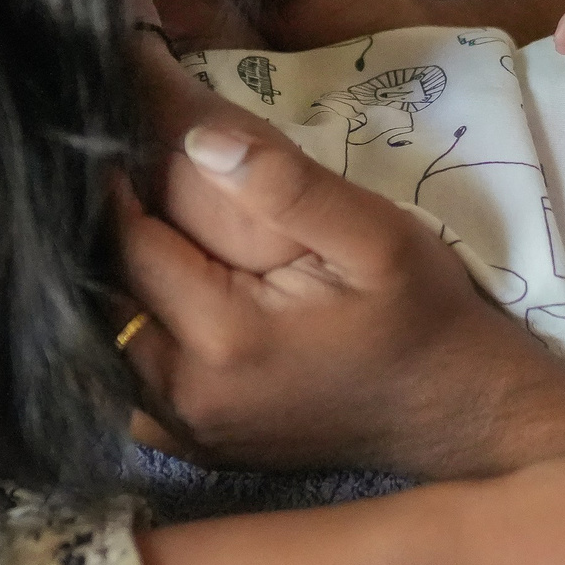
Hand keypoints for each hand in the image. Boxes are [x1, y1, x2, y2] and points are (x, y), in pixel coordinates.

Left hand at [118, 82, 562, 474]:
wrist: (461, 414)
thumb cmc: (425, 316)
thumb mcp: (379, 236)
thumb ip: (288, 186)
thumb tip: (199, 137)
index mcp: (225, 338)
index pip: (128, 236)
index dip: (114, 173)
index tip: (117, 122)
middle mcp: (183, 395)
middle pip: (102, 288)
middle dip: (105, 221)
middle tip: (118, 160)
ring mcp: (182, 430)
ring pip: (104, 335)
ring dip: (108, 275)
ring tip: (136, 216)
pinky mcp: (191, 442)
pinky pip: (124, 381)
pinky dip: (126, 329)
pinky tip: (151, 285)